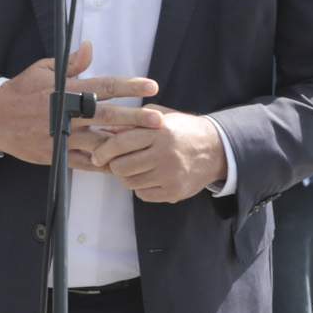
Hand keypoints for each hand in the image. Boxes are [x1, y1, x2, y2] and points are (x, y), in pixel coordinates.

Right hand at [0, 41, 159, 165]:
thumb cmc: (21, 91)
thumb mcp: (42, 69)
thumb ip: (70, 64)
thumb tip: (90, 47)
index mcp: (65, 91)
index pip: (103, 87)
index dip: (128, 86)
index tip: (151, 86)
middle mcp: (66, 114)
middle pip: (106, 116)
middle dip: (134, 118)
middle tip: (157, 121)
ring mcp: (62, 136)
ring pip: (98, 142)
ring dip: (122, 144)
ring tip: (145, 146)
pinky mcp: (57, 155)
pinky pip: (85, 163)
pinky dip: (103, 164)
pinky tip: (122, 164)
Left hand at [76, 103, 227, 203]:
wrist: (216, 149)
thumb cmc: (182, 130)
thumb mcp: (161, 118)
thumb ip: (134, 122)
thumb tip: (105, 130)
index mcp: (160, 131)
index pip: (121, 143)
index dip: (104, 151)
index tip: (97, 156)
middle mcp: (165, 153)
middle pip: (122, 166)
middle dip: (114, 165)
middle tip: (117, 162)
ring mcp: (170, 174)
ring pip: (130, 182)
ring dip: (127, 177)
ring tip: (135, 168)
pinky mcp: (175, 191)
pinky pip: (143, 194)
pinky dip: (140, 188)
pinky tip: (148, 177)